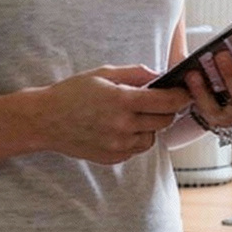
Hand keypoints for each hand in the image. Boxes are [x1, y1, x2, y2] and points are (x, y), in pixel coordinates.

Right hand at [34, 66, 188, 165]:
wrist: (45, 121)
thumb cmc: (73, 93)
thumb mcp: (103, 73)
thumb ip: (136, 73)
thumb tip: (161, 75)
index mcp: (122, 101)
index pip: (166, 102)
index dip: (181, 96)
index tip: (186, 92)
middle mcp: (122, 126)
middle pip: (164, 121)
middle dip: (167, 110)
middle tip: (158, 101)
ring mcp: (118, 145)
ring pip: (152, 137)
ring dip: (150, 126)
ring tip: (132, 115)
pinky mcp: (113, 158)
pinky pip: (136, 149)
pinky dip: (135, 138)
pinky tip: (120, 128)